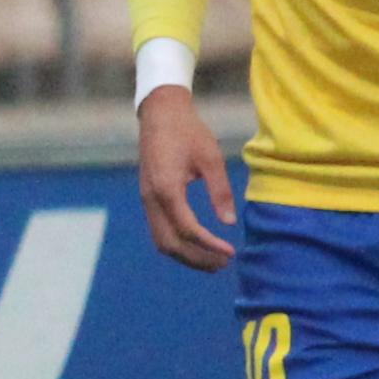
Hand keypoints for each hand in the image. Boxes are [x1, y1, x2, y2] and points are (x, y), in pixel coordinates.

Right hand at [136, 85, 235, 271]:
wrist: (160, 114)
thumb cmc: (188, 132)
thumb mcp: (211, 158)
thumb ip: (220, 191)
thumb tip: (229, 222)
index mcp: (167, 189)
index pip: (188, 229)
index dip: (210, 245)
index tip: (231, 252)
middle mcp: (151, 200)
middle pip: (171, 244)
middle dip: (197, 259)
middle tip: (223, 264)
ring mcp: (146, 201)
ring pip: (162, 242)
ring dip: (186, 256)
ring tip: (212, 262)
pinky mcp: (148, 200)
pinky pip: (159, 232)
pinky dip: (178, 245)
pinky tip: (198, 246)